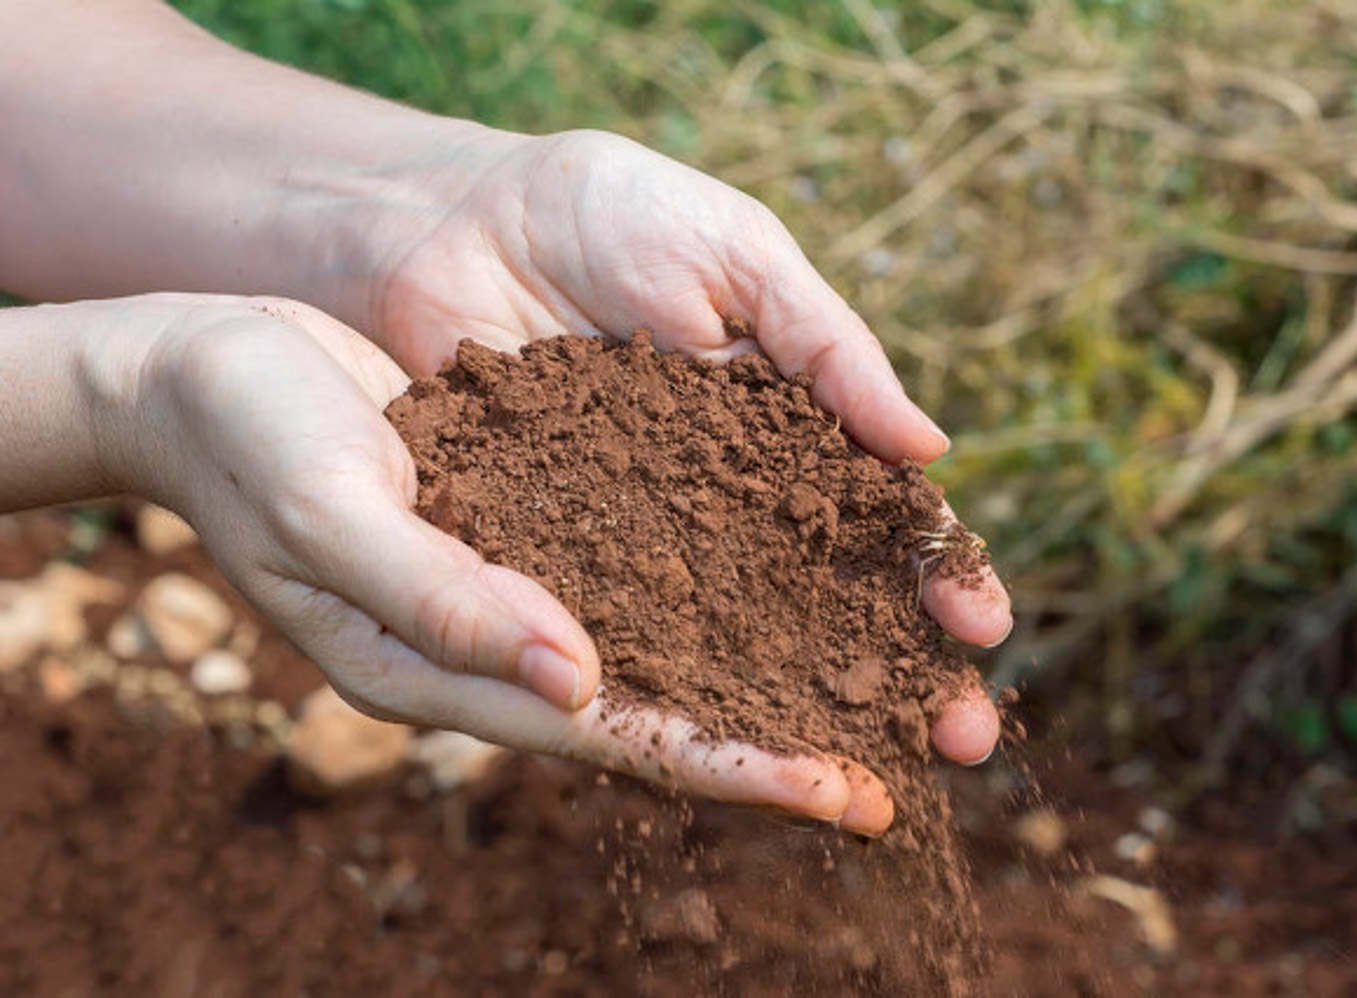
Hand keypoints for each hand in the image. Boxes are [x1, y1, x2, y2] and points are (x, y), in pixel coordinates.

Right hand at [92, 294, 904, 832]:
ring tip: (902, 670)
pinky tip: (810, 557)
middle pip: (678, 703)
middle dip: (798, 733)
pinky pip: (657, 552)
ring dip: (789, 653)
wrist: (201, 366)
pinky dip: (736, 566)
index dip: (735, 769)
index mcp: (454, 667)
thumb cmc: (248, 433)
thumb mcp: (329, 512)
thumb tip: (578, 678)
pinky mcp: (542, 509)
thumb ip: (444, 600)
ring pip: (683, 633)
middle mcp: (511, 636)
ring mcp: (531, 576)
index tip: (845, 797)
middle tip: (924, 757)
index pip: (621, 736)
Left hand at [356, 128, 1013, 770]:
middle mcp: (727, 500)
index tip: (985, 626)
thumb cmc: (605, 212)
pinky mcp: (558, 557)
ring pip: (740, 640)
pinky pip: (625, 631)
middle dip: (898, 671)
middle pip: (830, 602)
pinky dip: (675, 688)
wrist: (447, 215)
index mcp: (788, 424)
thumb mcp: (738, 257)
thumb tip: (931, 449)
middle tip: (959, 740)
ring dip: (804, 708)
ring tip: (861, 774)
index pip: (881, 516)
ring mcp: (645, 539)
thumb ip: (829, 350)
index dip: (936, 572)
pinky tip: (720, 743)